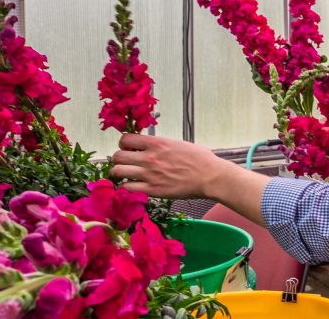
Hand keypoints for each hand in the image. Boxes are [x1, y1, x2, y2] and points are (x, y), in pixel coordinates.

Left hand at [110, 133, 234, 198]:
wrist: (210, 176)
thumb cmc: (200, 159)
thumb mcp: (179, 144)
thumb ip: (161, 145)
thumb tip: (151, 146)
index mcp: (157, 143)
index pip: (125, 139)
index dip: (124, 144)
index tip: (129, 148)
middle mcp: (149, 157)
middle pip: (117, 156)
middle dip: (118, 159)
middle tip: (126, 162)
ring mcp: (149, 174)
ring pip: (118, 171)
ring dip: (119, 172)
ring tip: (126, 174)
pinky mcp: (152, 189)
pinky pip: (127, 187)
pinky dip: (126, 187)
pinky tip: (133, 186)